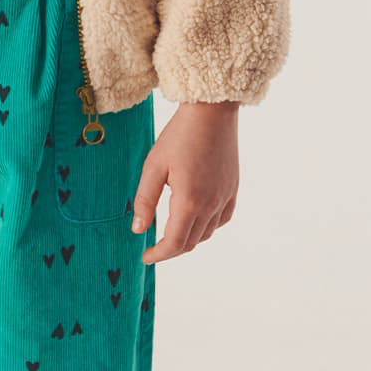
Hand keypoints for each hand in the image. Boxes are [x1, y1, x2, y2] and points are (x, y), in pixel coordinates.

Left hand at [131, 100, 237, 262]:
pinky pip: (222, 219)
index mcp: (189, 201)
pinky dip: (207, 227)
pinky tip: (196, 220)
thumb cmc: (178, 136)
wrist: (211, 113)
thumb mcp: (153, 166)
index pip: (174, 243)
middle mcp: (211, 205)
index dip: (158, 255)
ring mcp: (225, 197)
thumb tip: (138, 230)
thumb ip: (145, 201)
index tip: (145, 257)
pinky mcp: (232, 189)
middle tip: (153, 249)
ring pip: (207, 233)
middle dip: (170, 250)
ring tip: (171, 234)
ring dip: (188, 239)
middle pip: (190, 242)